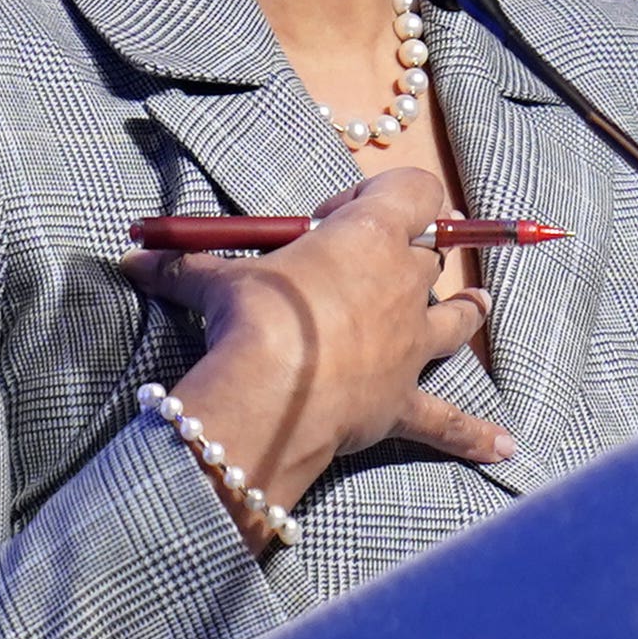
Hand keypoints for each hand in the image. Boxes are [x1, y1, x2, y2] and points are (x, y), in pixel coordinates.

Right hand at [121, 168, 516, 537]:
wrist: (275, 390)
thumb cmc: (255, 317)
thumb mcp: (215, 282)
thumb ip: (184, 268)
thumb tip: (132, 261)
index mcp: (371, 236)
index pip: (412, 191)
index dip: (382, 195)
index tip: (333, 217)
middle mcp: (404, 286)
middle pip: (428, 257)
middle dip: (408, 255)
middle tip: (368, 268)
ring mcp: (413, 345)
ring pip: (458, 319)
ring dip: (464, 312)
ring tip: (473, 308)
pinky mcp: (405, 399)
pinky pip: (448, 420)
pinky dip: (474, 436)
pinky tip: (505, 447)